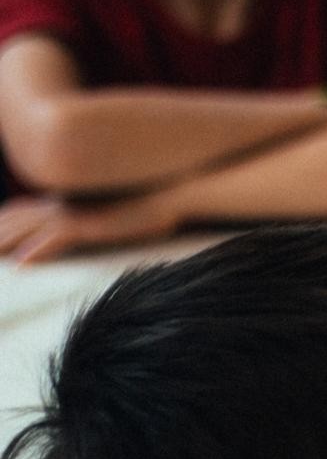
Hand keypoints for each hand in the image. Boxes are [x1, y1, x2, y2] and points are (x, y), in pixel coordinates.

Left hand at [0, 192, 181, 263]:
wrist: (176, 192)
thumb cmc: (154, 204)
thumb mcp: (116, 211)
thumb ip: (95, 218)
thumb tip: (92, 227)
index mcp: (66, 200)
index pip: (20, 211)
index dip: (3, 224)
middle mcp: (64, 204)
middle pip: (15, 220)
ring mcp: (75, 214)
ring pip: (25, 230)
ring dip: (3, 245)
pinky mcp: (90, 225)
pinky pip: (54, 239)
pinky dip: (34, 252)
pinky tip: (20, 266)